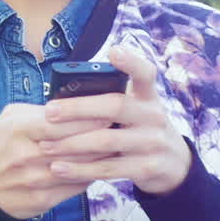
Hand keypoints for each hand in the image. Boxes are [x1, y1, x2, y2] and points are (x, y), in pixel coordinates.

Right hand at [0, 103, 113, 219]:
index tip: (111, 110)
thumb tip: (76, 106)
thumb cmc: (0, 145)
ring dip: (102, 157)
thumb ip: (40, 110)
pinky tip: (101, 166)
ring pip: (80, 167)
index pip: (63, 121)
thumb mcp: (10, 117)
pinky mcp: (42, 199)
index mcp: (19, 128)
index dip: (90, 116)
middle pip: (76, 144)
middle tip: (122, 128)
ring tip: (118, 146)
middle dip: (102, 136)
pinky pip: (76, 186)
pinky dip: (91, 175)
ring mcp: (34, 180)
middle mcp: (26, 155)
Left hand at [39, 46, 191, 194]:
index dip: (131, 62)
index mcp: (148, 97)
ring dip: (72, 144)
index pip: (145, 74)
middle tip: (49, 112)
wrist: (174, 166)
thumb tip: (61, 98)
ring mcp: (153, 143)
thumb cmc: (138, 129)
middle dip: (78, 109)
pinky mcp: (147, 168)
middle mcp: (154, 116)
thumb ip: (109, 102)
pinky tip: (58, 168)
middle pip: (115, 106)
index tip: (114, 50)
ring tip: (45, 146)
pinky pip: (108, 168)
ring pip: (107, 140)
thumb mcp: (134, 111)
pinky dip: (80, 169)